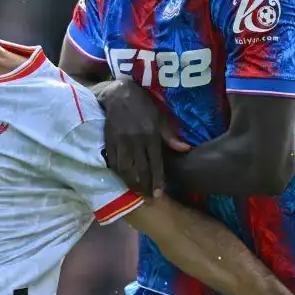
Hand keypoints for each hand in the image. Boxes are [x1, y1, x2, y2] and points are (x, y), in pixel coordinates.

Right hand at [95, 79, 173, 197]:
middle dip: (145, 188)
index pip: (155, 164)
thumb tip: (185, 149)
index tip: (159, 195)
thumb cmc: (143, 106)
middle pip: (141, 170)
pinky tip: (122, 180)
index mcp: (151, 135)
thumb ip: (171, 136)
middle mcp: (136, 141)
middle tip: (149, 201)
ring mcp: (121, 142)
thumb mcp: (160, 118)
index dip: (157, 181)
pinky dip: (117, 174)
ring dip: (131, 184)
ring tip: (136, 194)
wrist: (118, 93)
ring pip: (125, 169)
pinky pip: (113, 162)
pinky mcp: (108, 141)